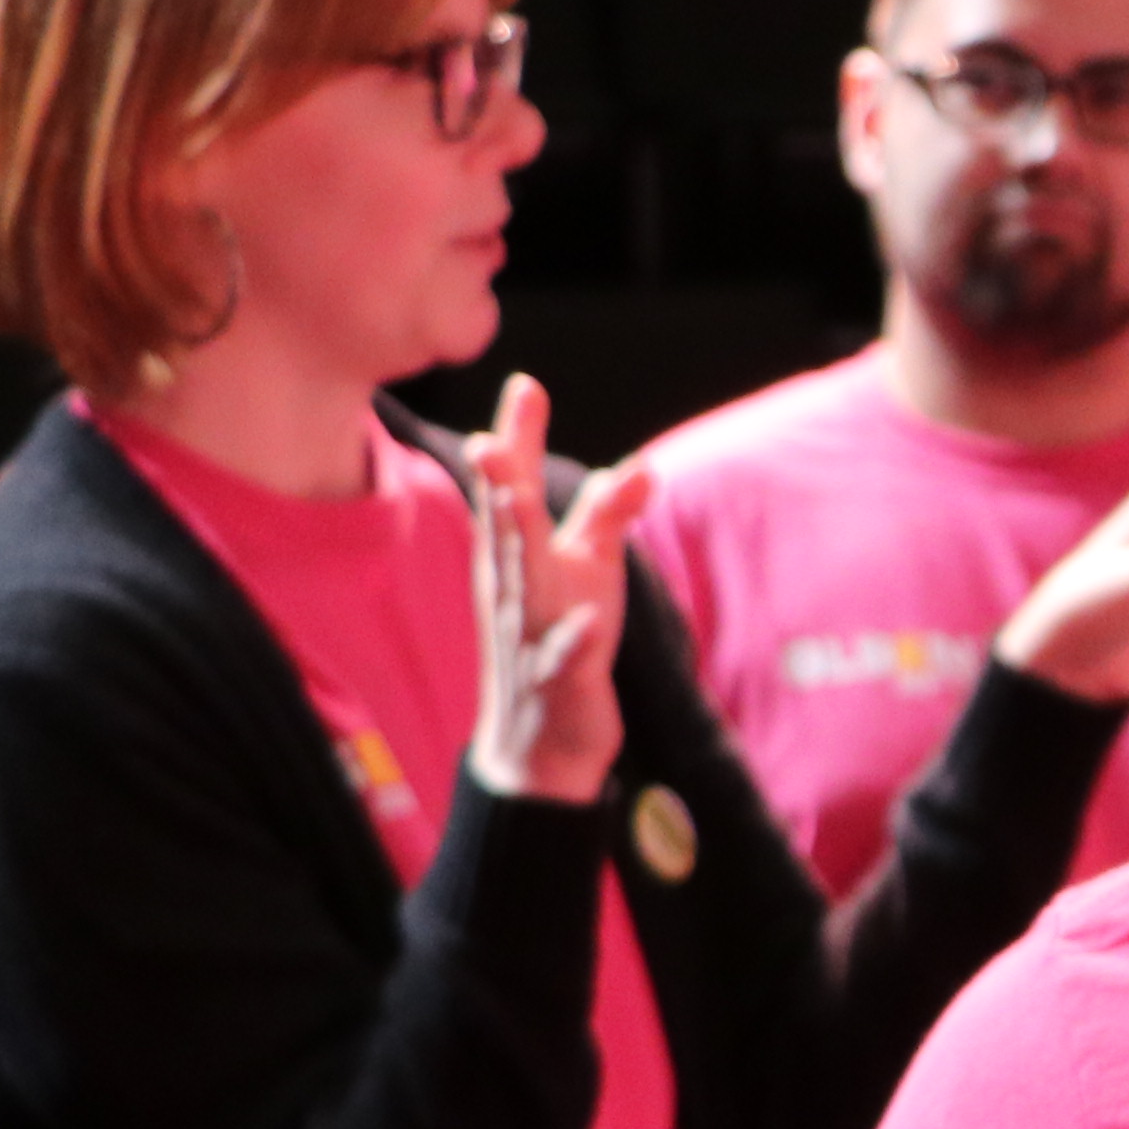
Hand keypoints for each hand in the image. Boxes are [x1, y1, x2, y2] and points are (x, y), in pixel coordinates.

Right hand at [463, 372, 656, 805]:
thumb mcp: (588, 571)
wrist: (539, 744)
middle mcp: (514, 590)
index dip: (518, 440)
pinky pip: (563, 659)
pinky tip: (591, 618)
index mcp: (516, 559)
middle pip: (507, 531)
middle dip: (499, 485)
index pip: (512, 491)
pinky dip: (574, 639)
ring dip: (519, 544)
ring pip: (524, 587)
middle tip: (489, 440)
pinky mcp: (557, 682)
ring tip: (515, 501)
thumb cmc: (561, 639)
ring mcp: (529, 637)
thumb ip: (606, 515)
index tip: (527, 384)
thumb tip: (639, 463)